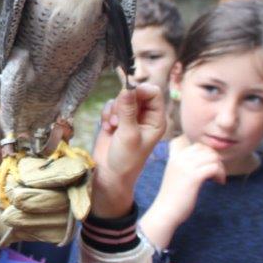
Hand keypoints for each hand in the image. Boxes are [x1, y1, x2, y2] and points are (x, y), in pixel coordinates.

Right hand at [91, 83, 167, 217]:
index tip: (127, 94)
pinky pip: (110, 106)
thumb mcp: (129, 134)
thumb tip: (127, 88)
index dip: (141, 90)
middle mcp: (144, 116)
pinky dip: (106, 114)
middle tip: (118, 118)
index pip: (153, 93)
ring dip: (114, 110)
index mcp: (156, 119)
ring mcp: (129, 118)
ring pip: (121, 98)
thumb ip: (128, 110)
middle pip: (135, 93)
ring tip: (113, 126)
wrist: (110, 174)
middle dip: (123, 102)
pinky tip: (107, 128)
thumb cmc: (126, 159)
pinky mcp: (115, 120)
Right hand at [139, 139, 224, 248]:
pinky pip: (214, 167)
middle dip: (215, 160)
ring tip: (218, 178)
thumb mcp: (176, 174)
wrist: (166, 211)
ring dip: (220, 167)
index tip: (208, 166)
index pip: (196, 145)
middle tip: (216, 173)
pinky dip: (220, 174)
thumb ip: (186, 164)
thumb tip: (207, 159)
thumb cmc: (173, 196)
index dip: (207, 153)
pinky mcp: (194, 177)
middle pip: (207, 150)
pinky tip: (218, 182)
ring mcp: (186, 166)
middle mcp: (179, 158)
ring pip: (213, 157)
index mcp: (174, 157)